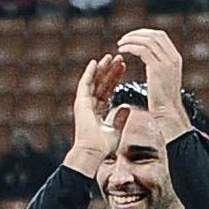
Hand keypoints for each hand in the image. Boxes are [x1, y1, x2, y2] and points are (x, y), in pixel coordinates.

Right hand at [66, 50, 131, 167]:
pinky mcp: (80, 102)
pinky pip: (85, 83)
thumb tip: (127, 107)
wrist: (93, 151)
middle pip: (101, 83)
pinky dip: (90, 72)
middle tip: (119, 58)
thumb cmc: (103, 146)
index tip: (123, 68)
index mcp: (97, 111)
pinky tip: (95, 62)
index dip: (116, 78)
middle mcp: (90, 105)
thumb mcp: (117, 130)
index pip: (108, 90)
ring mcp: (84, 103)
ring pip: (94, 81)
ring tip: (110, 56)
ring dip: (102, 68)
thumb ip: (121, 118)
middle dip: (110, 70)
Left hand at [119, 26, 187, 123]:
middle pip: (154, 35)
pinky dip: (130, 47)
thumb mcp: (164, 77)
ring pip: (147, 41)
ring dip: (131, 40)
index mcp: (175, 57)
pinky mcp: (157, 69)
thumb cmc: (162, 100)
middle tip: (123, 39)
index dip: (144, 33)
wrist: (168, 112)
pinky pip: (142, 50)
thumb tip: (148, 56)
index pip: (160, 35)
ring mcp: (166, 62)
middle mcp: (173, 57)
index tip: (132, 37)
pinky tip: (122, 51)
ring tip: (120, 45)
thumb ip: (159, 64)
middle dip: (137, 34)